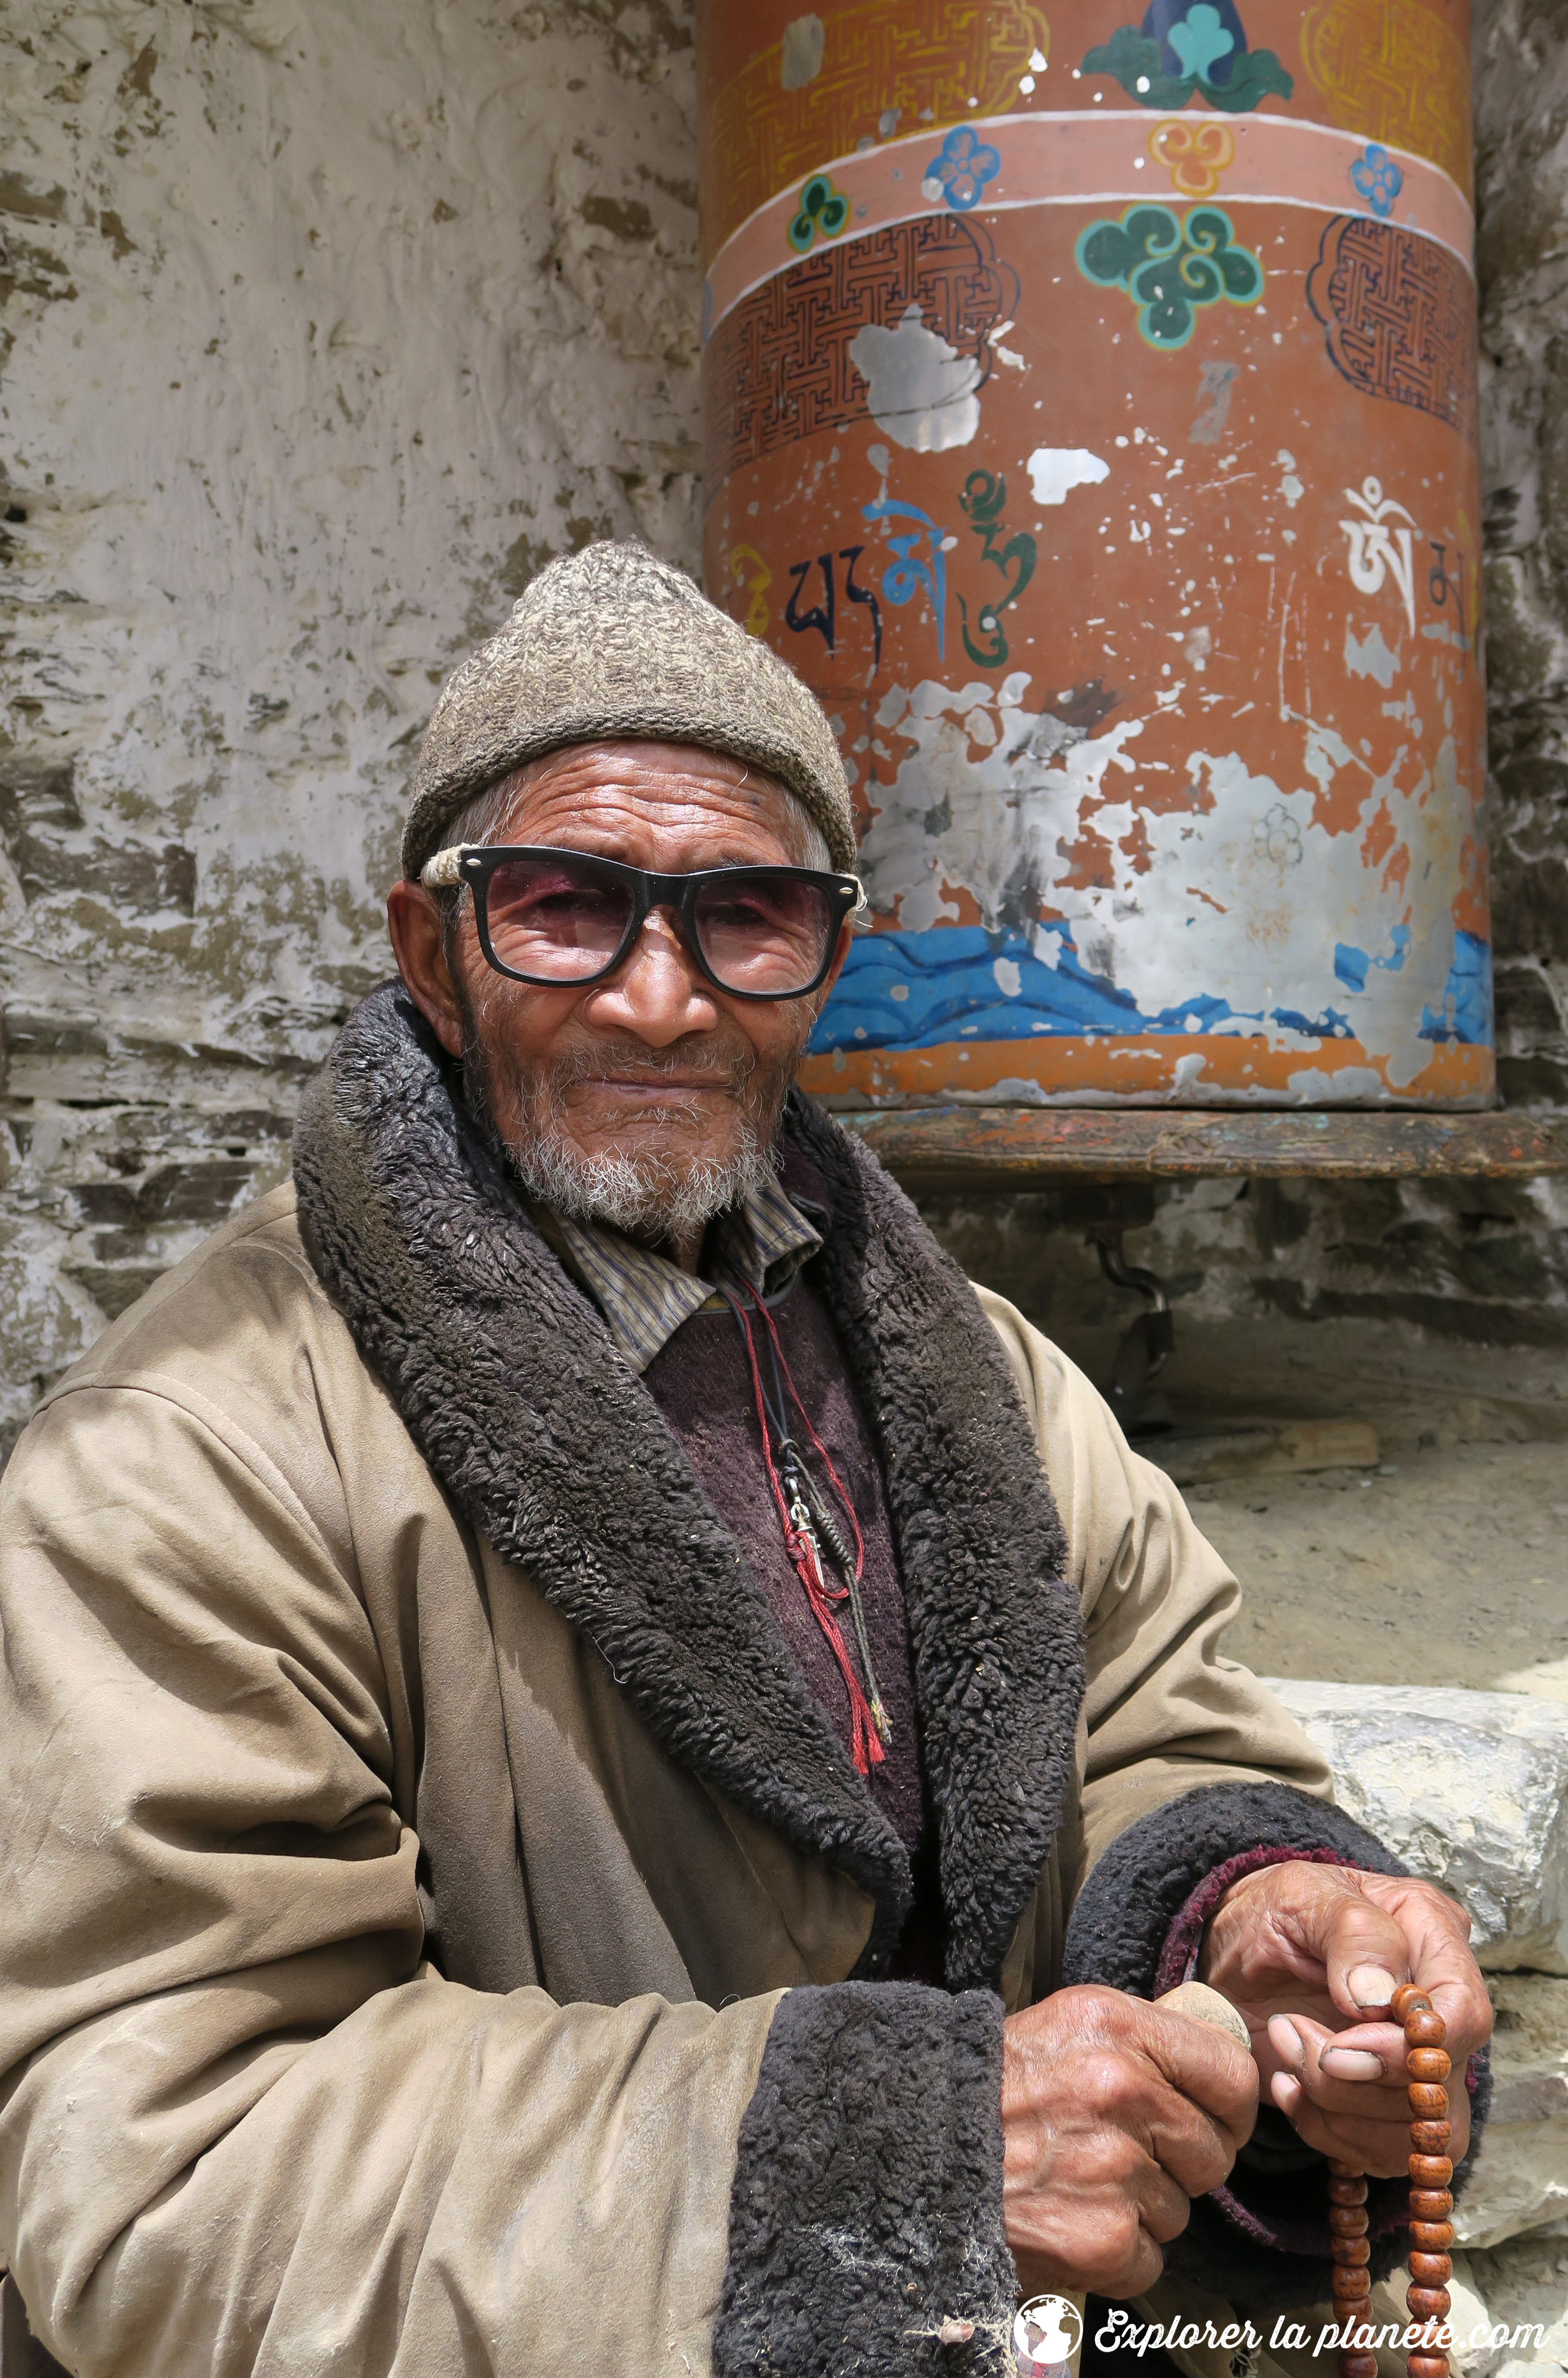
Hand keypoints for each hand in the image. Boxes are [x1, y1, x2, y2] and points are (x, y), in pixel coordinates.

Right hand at [1001, 1984, 1257, 2297]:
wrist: (918, 2145)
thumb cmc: (995, 2087)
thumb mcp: (1069, 2025)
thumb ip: (1144, 2040)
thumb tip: (1220, 2059)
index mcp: (1118, 2027)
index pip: (1232, 2074)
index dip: (1228, 2105)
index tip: (1209, 2116)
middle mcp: (1122, 2090)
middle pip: (1215, 2150)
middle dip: (1182, 2161)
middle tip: (1127, 2153)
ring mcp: (1114, 2168)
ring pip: (1182, 2209)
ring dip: (1143, 2207)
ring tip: (1083, 2182)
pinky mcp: (1102, 2237)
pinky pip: (1151, 2258)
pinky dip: (1118, 2252)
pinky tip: (1073, 2219)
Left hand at [1197, 1862, 1492, 2176]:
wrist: (1234, 1953)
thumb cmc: (1273, 1913)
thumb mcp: (1300, 1896)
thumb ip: (1351, 1934)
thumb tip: (1379, 1998)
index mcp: (1433, 1937)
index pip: (1463, 2016)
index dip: (1408, 2049)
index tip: (1338, 2048)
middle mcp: (1438, 2006)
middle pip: (1437, 2086)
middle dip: (1353, 2080)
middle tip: (1288, 2032)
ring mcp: (1417, 2061)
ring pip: (1414, 2134)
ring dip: (1334, 2106)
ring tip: (1283, 2047)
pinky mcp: (1386, 2105)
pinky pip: (1380, 2153)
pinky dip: (1324, 2130)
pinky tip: (1287, 2084)